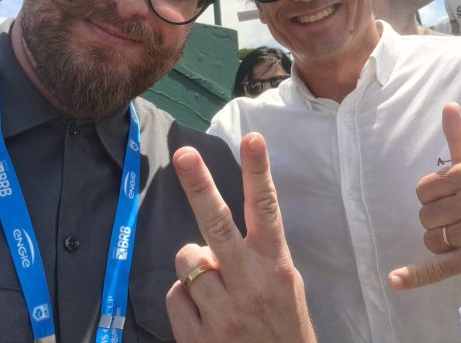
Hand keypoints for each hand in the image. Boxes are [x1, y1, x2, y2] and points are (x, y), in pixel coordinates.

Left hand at [165, 133, 315, 342]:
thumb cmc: (283, 327)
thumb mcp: (284, 286)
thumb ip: (252, 257)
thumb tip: (210, 240)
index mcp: (276, 266)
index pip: (266, 209)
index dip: (258, 171)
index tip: (253, 138)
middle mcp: (250, 284)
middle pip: (217, 224)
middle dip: (199, 186)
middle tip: (183, 155)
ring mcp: (224, 312)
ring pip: (187, 259)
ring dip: (194, 266)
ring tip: (214, 287)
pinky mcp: (199, 338)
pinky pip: (175, 296)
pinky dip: (185, 299)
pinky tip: (205, 315)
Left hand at [388, 102, 460, 289]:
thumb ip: (458, 137)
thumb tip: (448, 105)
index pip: (423, 190)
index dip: (433, 199)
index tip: (453, 200)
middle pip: (425, 216)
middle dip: (438, 222)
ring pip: (431, 239)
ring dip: (442, 244)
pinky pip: (438, 266)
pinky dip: (416, 275)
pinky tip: (395, 280)